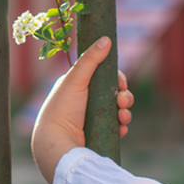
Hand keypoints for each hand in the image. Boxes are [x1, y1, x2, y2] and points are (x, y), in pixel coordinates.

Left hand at [31, 36, 133, 183]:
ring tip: (123, 117)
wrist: (57, 143)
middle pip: (116, 94)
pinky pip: (117, 127)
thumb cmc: (62, 108)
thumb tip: (106, 39)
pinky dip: (122, 126)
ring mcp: (94, 119)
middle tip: (123, 101)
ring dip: (126, 111)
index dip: (117, 79)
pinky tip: (121, 128)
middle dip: (125, 96)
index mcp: (80, 86)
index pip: (105, 77)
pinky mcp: (99, 134)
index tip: (121, 82)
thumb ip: (91, 59)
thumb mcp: (76, 79)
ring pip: (119, 111)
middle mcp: (87, 101)